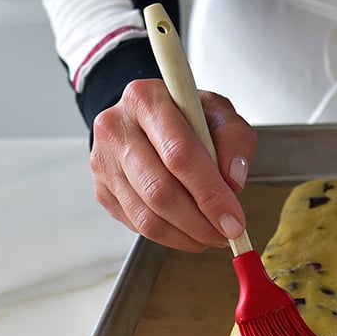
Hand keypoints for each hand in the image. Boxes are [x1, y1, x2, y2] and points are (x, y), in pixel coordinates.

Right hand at [89, 79, 258, 252]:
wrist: (148, 119)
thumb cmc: (186, 116)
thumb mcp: (220, 114)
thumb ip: (234, 140)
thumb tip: (233, 180)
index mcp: (146, 100)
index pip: (180, 154)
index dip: (210, 194)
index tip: (233, 219)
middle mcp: (116, 128)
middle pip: (160, 191)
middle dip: (199, 222)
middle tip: (226, 234)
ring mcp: (103, 161)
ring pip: (147, 216)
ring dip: (186, 235)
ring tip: (211, 235)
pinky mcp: (102, 190)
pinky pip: (136, 225)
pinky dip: (169, 236)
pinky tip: (188, 230)